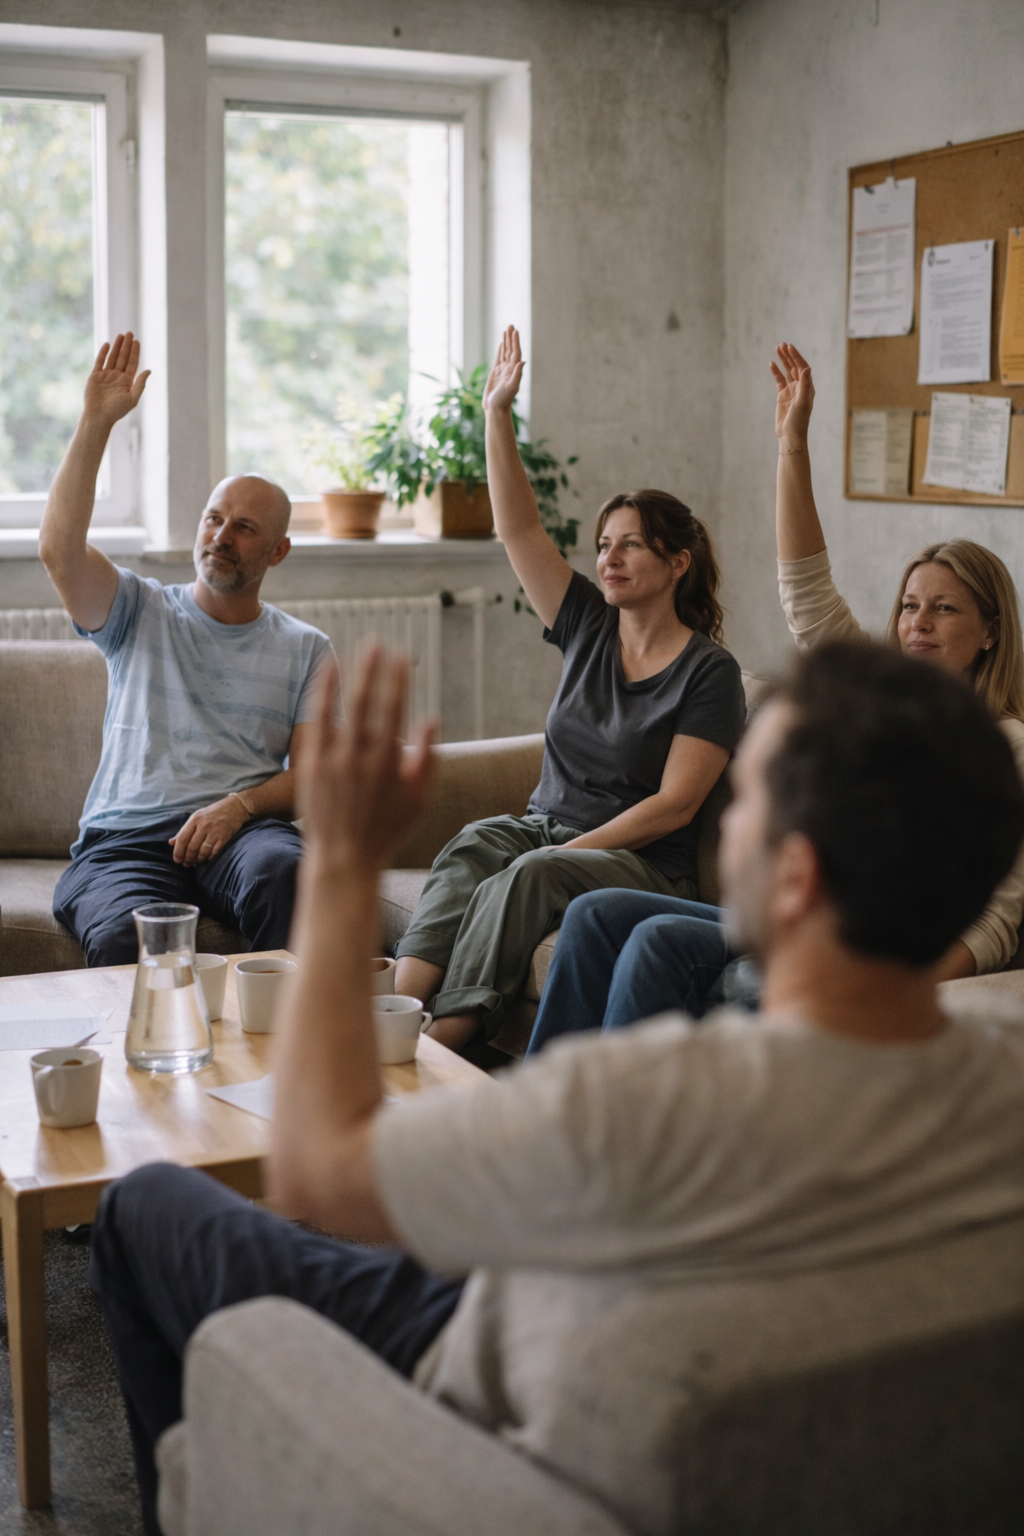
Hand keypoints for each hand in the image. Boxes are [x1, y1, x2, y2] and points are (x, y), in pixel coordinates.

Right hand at [82, 333, 149, 430]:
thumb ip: (140, 384)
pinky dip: (103, 353)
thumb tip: (149, 371)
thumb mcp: (132, 398)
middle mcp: (117, 377)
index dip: (135, 352)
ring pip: (112, 357)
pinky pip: (100, 362)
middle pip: (123, 358)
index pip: (132, 364)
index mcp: (127, 382)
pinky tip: (108, 344)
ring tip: (121, 335)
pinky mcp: (95, 376)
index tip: (137, 341)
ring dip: (117, 346)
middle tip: (130, 333)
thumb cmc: (116, 410)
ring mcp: (106, 376)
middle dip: (127, 346)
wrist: (98, 416)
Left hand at [170, 795, 250, 866]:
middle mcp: (204, 825)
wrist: (235, 807)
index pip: (182, 839)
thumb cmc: (213, 813)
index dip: (178, 852)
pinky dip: (209, 858)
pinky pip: (214, 852)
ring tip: (196, 863)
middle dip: (187, 859)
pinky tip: (206, 860)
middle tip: (186, 864)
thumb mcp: (197, 817)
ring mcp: (215, 831)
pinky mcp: (225, 837)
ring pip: (202, 852)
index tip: (177, 860)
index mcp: (195, 820)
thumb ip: (184, 830)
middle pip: (192, 847)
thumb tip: (171, 843)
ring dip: (198, 860)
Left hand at [298, 649, 434, 874]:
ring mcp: (333, 760)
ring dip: (351, 675)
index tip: (402, 658)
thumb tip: (432, 719)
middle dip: (374, 669)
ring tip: (358, 651)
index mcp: (389, 763)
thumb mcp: (419, 801)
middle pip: (368, 701)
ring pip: (342, 706)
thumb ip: (427, 759)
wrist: (343, 859)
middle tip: (379, 643)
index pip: (396, 710)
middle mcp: (360, 757)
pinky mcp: (311, 764)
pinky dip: (323, 694)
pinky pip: (317, 720)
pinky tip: (328, 673)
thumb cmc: (386, 831)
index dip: (399, 681)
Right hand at [482, 325, 524, 414]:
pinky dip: (500, 350)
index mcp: (514, 370)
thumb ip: (517, 375)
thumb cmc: (503, 400)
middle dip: (511, 337)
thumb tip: (522, 362)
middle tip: (510, 325)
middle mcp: (510, 369)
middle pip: (511, 350)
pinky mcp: (496, 373)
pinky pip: (499, 358)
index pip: (515, 353)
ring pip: (505, 352)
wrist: (495, 409)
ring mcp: (503, 370)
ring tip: (506, 330)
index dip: (515, 342)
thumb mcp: (511, 388)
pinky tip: (500, 344)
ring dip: (506, 341)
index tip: (515, 331)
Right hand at [770, 342, 814, 447]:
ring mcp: (791, 390)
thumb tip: (807, 368)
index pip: (802, 367)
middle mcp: (801, 386)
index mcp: (808, 386)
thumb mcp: (802, 402)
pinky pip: (779, 380)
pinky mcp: (783, 395)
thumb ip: (805, 384)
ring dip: (783, 360)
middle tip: (782, 344)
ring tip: (777, 348)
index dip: (796, 356)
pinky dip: (776, 372)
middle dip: (789, 355)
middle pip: (795, 366)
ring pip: (787, 371)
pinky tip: (771, 364)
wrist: (790, 434)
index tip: (789, 347)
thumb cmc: (799, 420)